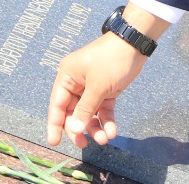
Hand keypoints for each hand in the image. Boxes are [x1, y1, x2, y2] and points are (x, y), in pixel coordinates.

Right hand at [46, 33, 149, 147]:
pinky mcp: (106, 91)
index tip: (54, 142)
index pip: (57, 104)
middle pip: (73, 112)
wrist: (134, 45)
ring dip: (95, 128)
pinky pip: (102, 110)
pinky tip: (112, 131)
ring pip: (89, 114)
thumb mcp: (97, 86)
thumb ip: (85, 109)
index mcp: (67, 77)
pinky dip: (106, 121)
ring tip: (105, 139)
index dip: (55, 124)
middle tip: (85, 144)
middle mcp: (76, 83)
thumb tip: (73, 129)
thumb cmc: (111, 60)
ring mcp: (92, 88)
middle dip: (80, 128)